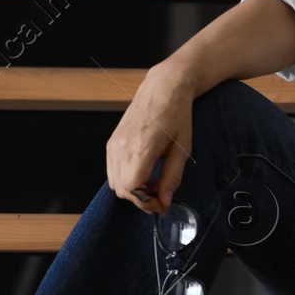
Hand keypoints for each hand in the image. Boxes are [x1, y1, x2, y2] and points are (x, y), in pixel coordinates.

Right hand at [105, 62, 195, 213]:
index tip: (161, 205)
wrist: (163, 88)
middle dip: (142, 198)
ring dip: (134, 189)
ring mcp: (114, 144)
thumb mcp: (182, 148)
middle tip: (161, 195)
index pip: (132, 188)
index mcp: (141, 147)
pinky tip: (144, 172)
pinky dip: (126, 178)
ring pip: (115, 183)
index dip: (147, 202)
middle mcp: (122, 146)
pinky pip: (113, 171)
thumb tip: (164, 201)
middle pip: (122, 190)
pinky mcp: (111, 142)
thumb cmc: (176, 114)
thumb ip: (172, 177)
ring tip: (154, 182)